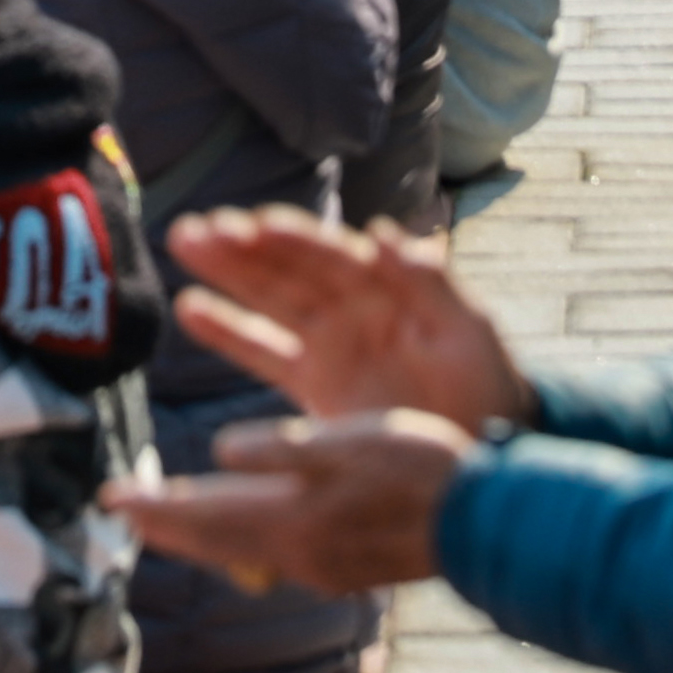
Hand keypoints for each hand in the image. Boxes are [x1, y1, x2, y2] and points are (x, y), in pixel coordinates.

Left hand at [114, 412, 485, 596]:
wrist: (484, 526)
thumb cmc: (421, 472)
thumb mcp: (349, 444)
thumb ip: (283, 450)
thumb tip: (223, 449)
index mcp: (295, 521)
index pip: (208, 515)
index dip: (158, 506)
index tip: (111, 499)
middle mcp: (300, 555)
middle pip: (217, 540)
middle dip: (170, 523)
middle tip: (126, 510)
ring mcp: (325, 568)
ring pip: (244, 550)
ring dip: (202, 533)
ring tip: (171, 518)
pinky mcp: (347, 568)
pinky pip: (274, 554)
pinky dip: (242, 540)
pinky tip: (244, 528)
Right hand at [156, 204, 534, 427]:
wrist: (489, 448)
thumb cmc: (488, 384)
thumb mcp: (469, 333)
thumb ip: (430, 283)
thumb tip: (385, 234)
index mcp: (386, 289)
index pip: (330, 255)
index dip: (292, 240)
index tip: (252, 225)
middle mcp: (350, 308)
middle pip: (287, 270)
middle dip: (242, 249)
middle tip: (194, 232)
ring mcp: (330, 344)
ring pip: (268, 299)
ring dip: (226, 274)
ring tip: (183, 244)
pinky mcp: (316, 385)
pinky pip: (264, 352)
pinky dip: (229, 330)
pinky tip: (190, 309)